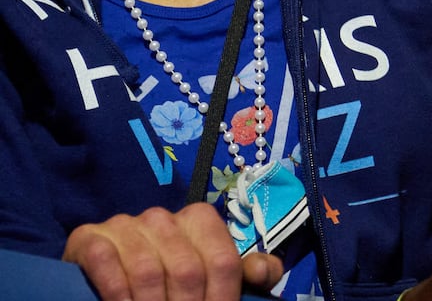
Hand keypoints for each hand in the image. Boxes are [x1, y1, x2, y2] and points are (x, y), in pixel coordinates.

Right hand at [63, 202, 282, 300]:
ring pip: (148, 271)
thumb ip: (242, 271)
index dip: (223, 299)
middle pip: (188, 270)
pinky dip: (116, 294)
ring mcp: (124, 224)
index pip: (223, 262)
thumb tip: (263, 272)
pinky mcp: (89, 237)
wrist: (104, 272)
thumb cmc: (166, 276)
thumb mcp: (207, 272)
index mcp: (198, 219)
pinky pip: (107, 265)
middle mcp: (162, 216)